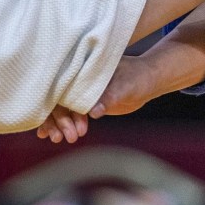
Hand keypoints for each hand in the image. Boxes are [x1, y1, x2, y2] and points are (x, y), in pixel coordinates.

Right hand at [34, 57, 158, 143]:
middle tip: (70, 136)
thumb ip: (110, 97)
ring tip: (62, 139)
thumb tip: (93, 112)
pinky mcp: (87, 100)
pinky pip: (71, 112)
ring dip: (60, 123)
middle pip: (59, 97)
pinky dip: (65, 123)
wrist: (149, 81)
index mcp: (84, 65)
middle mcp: (79, 76)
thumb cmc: (138, 77)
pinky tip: (59, 136)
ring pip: (62, 107)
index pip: (61, 82)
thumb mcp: (125, 85)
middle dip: (59, 118)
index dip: (55, 101)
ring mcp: (81, 89)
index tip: (57, 120)